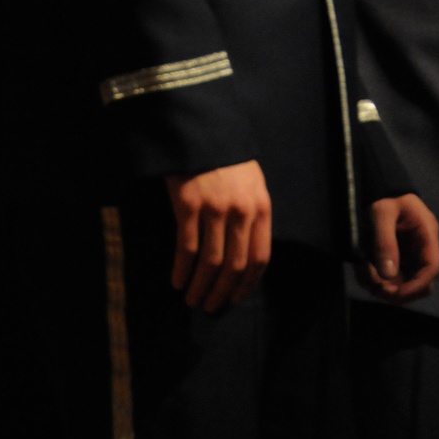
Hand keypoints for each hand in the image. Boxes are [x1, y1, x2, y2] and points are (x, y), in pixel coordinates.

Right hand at [165, 160, 271, 312]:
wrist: (202, 132)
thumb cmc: (228, 161)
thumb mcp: (252, 184)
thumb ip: (252, 215)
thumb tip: (244, 258)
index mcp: (261, 207)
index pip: (260, 257)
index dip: (247, 284)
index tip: (235, 299)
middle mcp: (241, 211)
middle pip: (235, 265)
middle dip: (222, 292)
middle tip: (210, 307)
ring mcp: (215, 208)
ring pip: (211, 262)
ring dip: (201, 286)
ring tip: (192, 300)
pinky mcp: (189, 204)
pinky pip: (187, 247)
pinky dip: (182, 269)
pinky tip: (177, 281)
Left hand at [358, 193, 438, 302]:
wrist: (378, 185)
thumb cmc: (383, 195)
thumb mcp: (381, 213)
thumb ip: (385, 242)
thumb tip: (387, 275)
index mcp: (427, 234)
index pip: (432, 267)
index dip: (416, 285)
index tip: (393, 292)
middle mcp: (422, 247)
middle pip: (420, 282)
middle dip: (398, 290)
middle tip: (375, 286)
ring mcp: (410, 254)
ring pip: (403, 283)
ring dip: (383, 286)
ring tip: (363, 272)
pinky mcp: (397, 257)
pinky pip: (390, 277)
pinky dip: (375, 279)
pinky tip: (362, 269)